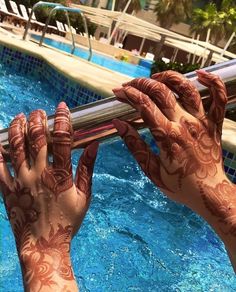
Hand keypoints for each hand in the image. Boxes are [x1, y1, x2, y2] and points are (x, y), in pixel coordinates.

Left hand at [0, 102, 98, 291]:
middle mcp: (40, 173)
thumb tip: (94, 146)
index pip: (63, 139)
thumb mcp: (84, 196)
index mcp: (61, 174)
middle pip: (37, 138)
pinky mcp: (7, 189)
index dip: (63, 120)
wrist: (44, 245)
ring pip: (16, 147)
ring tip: (20, 116)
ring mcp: (21, 181)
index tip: (62, 108)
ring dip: (18, 128)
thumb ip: (87, 169)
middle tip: (39, 111)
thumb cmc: (67, 221)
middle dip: (38, 119)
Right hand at [112, 70, 235, 267]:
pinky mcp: (214, 123)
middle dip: (142, 83)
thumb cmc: (181, 185)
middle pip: (161, 91)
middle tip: (131, 85)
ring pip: (187, 88)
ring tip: (156, 77)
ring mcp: (202, 121)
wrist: (209, 193)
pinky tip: (202, 74)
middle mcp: (185, 124)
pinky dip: (213, 82)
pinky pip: (219, 97)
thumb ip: (134, 145)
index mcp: (167, 136)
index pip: (144, 105)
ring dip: (169, 77)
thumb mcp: (151, 170)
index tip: (119, 92)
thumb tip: (118, 124)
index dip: (129, 94)